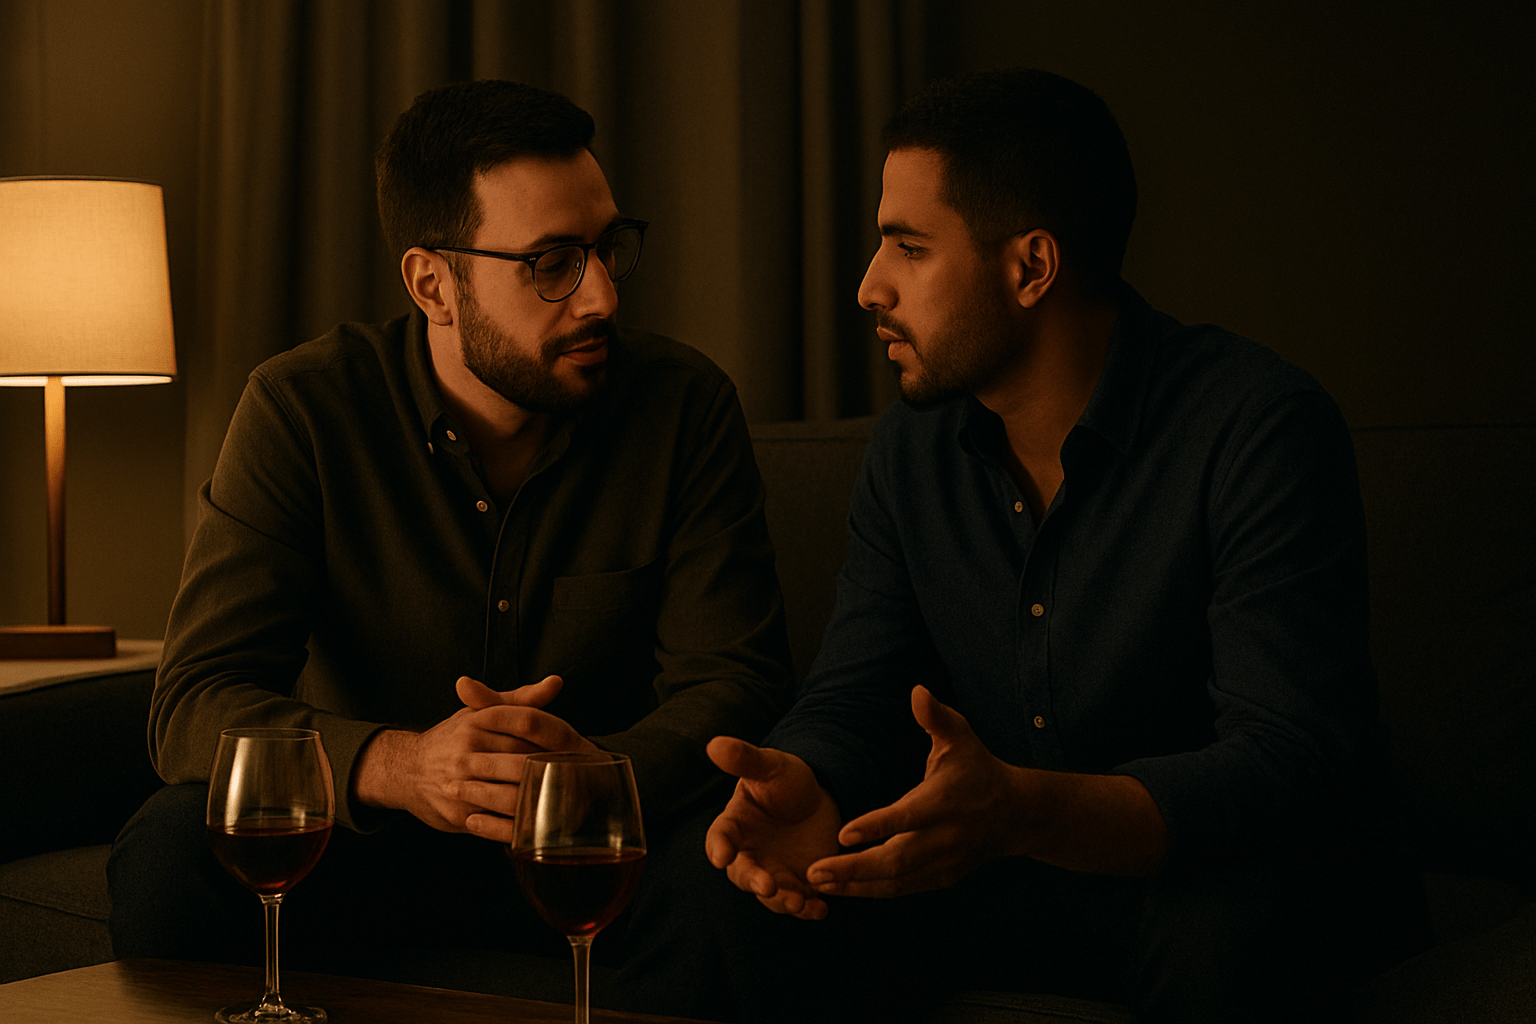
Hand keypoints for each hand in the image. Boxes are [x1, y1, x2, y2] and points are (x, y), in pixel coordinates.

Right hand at [353, 674, 597, 842]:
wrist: (407, 769)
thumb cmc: (453, 738)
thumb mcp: (482, 712)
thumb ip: (521, 700)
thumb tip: (556, 682)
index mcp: (477, 724)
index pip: (526, 729)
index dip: (555, 741)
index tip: (579, 750)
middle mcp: (467, 752)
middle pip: (523, 763)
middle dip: (554, 773)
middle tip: (583, 780)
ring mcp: (462, 785)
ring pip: (512, 794)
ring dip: (542, 800)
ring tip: (572, 802)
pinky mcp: (459, 814)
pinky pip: (497, 823)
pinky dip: (521, 824)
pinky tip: (544, 823)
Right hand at [705, 737, 843, 919]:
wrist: (820, 799)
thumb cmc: (786, 780)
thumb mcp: (770, 767)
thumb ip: (745, 760)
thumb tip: (714, 744)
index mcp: (735, 826)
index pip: (720, 838)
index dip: (719, 848)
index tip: (722, 856)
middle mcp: (749, 854)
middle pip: (743, 874)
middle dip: (754, 882)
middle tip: (767, 885)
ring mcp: (773, 872)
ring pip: (771, 895)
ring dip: (782, 901)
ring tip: (798, 903)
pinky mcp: (798, 885)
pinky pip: (799, 902)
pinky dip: (808, 909)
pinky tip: (820, 909)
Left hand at [805, 685, 1028, 897]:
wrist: (1016, 814)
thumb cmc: (978, 770)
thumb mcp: (962, 738)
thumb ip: (937, 717)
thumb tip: (917, 691)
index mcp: (944, 803)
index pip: (907, 818)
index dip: (877, 827)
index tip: (842, 835)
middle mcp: (944, 838)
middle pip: (897, 860)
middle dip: (854, 869)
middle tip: (814, 872)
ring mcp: (944, 863)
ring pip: (897, 882)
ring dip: (856, 886)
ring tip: (817, 884)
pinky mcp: (941, 878)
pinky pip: (903, 889)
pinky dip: (872, 891)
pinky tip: (842, 890)